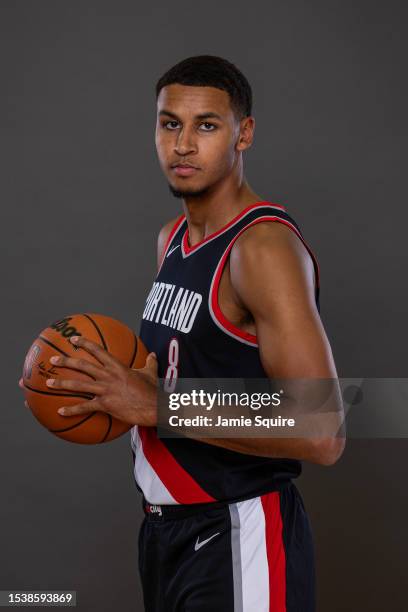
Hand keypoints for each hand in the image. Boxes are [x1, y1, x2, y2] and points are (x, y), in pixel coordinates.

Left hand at [19, 336, 157, 425]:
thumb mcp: (151, 373)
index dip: (85, 343)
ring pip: (79, 385)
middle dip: (66, 361)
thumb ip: (150, 363)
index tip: (74, 339)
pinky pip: (84, 407)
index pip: (98, 350)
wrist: (154, 406)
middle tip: (53, 359)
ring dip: (62, 383)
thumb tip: (153, 355)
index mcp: (117, 366)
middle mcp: (108, 376)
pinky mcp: (105, 405)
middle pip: (82, 365)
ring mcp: (105, 390)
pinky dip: (71, 410)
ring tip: (49, 383)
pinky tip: (60, 412)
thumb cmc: (153, 390)